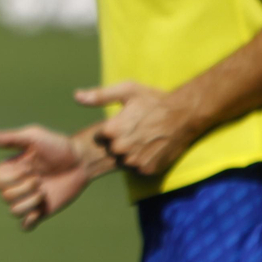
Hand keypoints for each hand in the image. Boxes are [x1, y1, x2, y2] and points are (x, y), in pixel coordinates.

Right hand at [0, 125, 92, 230]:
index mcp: (11, 169)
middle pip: (4, 197)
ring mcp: (29, 199)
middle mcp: (17, 185)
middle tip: (40, 179)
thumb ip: (9, 139)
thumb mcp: (33, 137)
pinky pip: (25, 225)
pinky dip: (28, 222)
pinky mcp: (42, 211)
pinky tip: (38, 212)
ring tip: (43, 193)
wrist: (81, 161)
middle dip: (24, 189)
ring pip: (13, 211)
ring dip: (29, 203)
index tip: (29, 168)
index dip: (12, 179)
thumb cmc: (57, 146)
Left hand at [75, 81, 194, 176]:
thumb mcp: (126, 91)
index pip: (100, 137)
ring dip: (129, 153)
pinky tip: (151, 148)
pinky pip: (137, 169)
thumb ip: (99, 96)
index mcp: (113, 129)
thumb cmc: (154, 101)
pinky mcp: (148, 170)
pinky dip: (141, 161)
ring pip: (123, 160)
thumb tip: (76, 96)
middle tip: (135, 131)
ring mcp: (136, 160)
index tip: (123, 122)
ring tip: (144, 139)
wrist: (185, 115)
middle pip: (110, 150)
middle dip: (118, 142)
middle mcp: (122, 147)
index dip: (110, 129)